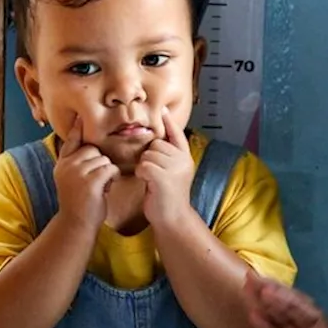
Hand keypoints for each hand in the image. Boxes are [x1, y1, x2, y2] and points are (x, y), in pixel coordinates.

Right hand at [53, 115, 118, 230]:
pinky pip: (109, 169)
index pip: (70, 142)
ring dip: (107, 172)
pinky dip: (112, 177)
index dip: (76, 129)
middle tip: (95, 181)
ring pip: (103, 159)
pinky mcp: (90, 181)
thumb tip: (89, 147)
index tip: (80, 117)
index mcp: (62, 164)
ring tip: (99, 187)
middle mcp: (67, 166)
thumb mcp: (71, 180)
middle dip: (100, 162)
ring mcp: (77, 173)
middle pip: (93, 149)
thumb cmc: (79, 203)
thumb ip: (75, 163)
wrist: (76, 224)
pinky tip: (105, 188)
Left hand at [135, 110, 195, 229]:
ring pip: (148, 155)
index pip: (177, 134)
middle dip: (149, 157)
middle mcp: (183, 160)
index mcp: (185, 157)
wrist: (173, 218)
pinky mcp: (164, 177)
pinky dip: (141, 174)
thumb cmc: (167, 196)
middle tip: (155, 174)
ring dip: (144, 167)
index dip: (169, 121)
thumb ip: (168, 156)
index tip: (163, 109)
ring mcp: (175, 168)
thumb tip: (156, 141)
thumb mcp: (172, 173)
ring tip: (152, 180)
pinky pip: (144, 165)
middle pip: (156, 144)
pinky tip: (148, 183)